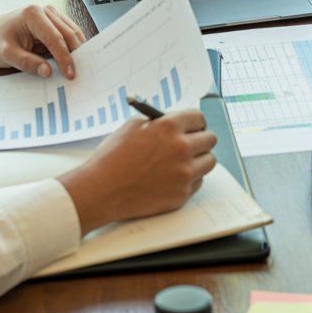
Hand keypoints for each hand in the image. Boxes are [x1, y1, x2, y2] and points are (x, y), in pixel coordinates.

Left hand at [0, 5, 85, 77]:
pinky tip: (73, 60)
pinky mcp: (53, 22)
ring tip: (80, 68)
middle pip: (68, 34)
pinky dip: (72, 47)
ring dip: (77, 50)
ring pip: (72, 33)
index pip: (55, 38)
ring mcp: (51, 14)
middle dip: (75, 54)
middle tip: (80, 73)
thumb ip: (26, 62)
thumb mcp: (5, 54)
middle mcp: (45, 10)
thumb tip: (47, 71)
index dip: (65, 58)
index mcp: (33, 14)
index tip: (70, 74)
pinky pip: (68, 35)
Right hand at [57, 109, 217, 233]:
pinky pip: (198, 182)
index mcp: (169, 127)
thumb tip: (174, 122)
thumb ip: (157, 121)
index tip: (193, 126)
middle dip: (200, 139)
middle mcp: (182, 148)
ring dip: (199, 160)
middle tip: (190, 143)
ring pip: (209, 162)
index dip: (195, 122)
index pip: (199, 118)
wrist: (101, 191)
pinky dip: (189, 179)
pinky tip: (171, 178)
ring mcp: (184, 174)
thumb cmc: (112, 158)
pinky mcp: (182, 194)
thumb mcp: (131, 126)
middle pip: (210, 139)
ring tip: (181, 162)